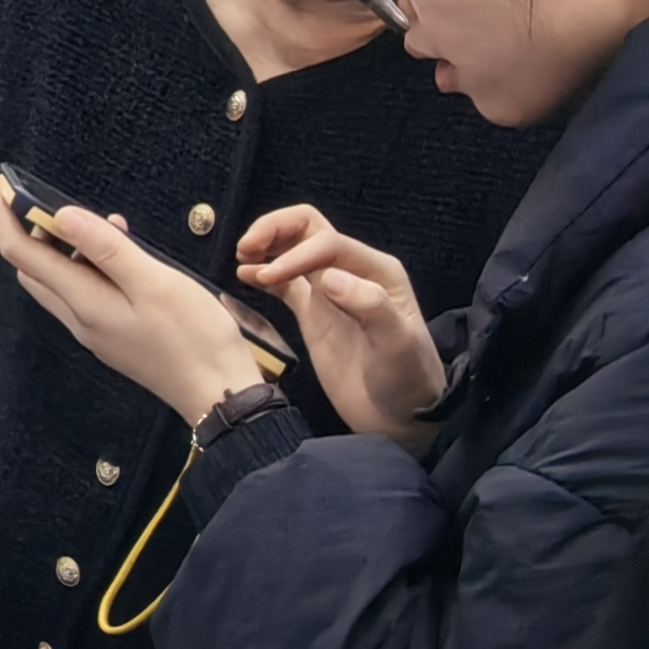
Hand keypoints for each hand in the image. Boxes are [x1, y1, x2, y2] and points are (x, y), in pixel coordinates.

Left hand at [0, 173, 262, 423]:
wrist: (219, 394)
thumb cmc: (194, 337)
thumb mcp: (154, 282)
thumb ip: (106, 248)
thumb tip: (60, 215)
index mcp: (83, 303)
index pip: (21, 252)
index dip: (2, 214)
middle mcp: (79, 318)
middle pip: (33, 266)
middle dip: (24, 226)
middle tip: (34, 193)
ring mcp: (95, 330)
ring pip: (59, 279)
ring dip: (64, 245)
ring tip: (103, 221)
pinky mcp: (113, 335)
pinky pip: (85, 291)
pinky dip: (89, 264)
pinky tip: (123, 251)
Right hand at [237, 206, 446, 447]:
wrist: (401, 418)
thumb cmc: (407, 381)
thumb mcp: (398, 346)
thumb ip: (371, 307)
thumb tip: (329, 277)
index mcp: (376, 271)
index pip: (328, 243)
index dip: (295, 253)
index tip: (269, 276)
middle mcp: (352, 272)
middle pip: (308, 229)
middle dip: (274, 230)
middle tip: (244, 250)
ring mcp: (330, 291)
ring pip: (293, 248)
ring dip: (265, 244)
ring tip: (242, 259)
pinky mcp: (312, 312)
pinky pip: (283, 282)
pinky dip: (261, 273)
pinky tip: (244, 277)